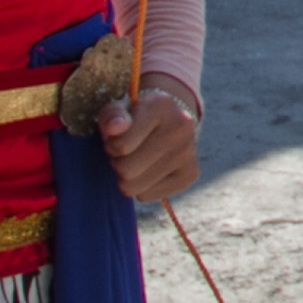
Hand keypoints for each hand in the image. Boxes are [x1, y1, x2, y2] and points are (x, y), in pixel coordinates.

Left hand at [101, 77, 202, 204]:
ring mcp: (189, 152)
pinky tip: (150, 169)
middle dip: (119, 163)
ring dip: (129, 177)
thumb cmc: (135, 118)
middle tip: (127, 151)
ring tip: (137, 160)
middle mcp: (182, 128)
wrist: (170, 120)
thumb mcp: (118, 109)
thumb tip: (114, 128)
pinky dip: (142, 187)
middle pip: (126, 170)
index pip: (121, 146)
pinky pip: (147, 195)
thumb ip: (111, 116)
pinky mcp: (191, 174)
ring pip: (134, 187)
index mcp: (161, 106)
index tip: (117, 138)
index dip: (111, 146)